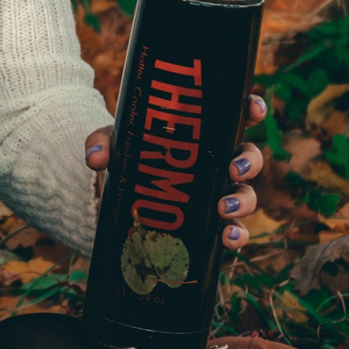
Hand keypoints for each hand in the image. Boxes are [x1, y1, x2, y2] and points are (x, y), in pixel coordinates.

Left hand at [86, 92, 267, 248]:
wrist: (119, 193)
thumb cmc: (129, 155)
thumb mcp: (114, 143)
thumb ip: (103, 142)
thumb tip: (96, 158)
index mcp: (205, 134)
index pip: (237, 117)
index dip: (252, 110)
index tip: (251, 109)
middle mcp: (218, 162)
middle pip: (248, 158)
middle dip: (248, 163)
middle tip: (232, 169)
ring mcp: (218, 193)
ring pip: (246, 195)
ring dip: (243, 201)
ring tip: (223, 208)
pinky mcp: (211, 224)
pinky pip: (236, 230)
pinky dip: (237, 236)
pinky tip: (227, 239)